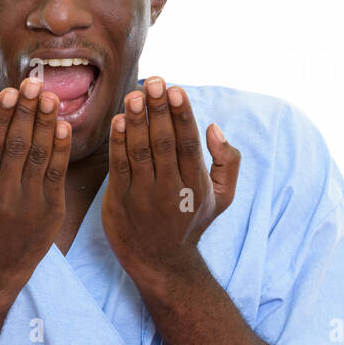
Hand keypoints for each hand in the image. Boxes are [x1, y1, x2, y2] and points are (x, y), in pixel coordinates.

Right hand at [0, 78, 71, 298]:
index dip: (1, 117)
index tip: (10, 92)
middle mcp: (2, 198)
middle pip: (17, 145)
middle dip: (27, 111)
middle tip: (35, 83)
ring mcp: (29, 205)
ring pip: (39, 155)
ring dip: (46, 123)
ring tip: (50, 96)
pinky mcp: (51, 211)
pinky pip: (57, 173)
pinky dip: (60, 148)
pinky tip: (62, 125)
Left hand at [102, 76, 239, 287]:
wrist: (161, 262)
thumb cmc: (190, 222)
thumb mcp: (222, 197)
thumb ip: (227, 160)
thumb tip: (214, 127)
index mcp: (196, 182)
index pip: (188, 141)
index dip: (181, 113)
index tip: (174, 88)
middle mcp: (171, 188)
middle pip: (164, 141)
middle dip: (158, 109)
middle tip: (152, 81)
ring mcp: (144, 195)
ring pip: (140, 151)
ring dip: (136, 120)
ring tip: (132, 96)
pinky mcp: (120, 200)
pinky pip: (119, 167)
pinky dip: (117, 143)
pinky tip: (116, 121)